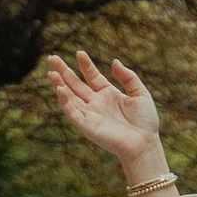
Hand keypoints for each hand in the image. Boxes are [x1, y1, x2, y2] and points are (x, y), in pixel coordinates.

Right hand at [47, 50, 163, 182]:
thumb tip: (114, 61)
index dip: (85, 65)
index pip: (92, 76)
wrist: (144, 143)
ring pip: (70, 96)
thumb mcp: (140, 93)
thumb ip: (128, 77)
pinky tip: (60, 88)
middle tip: (51, 57)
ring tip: (51, 72)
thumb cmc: (145, 121)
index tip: (79, 52)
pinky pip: (72, 111)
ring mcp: (90, 114)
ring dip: (60, 84)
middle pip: (76, 84)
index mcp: (108, 94)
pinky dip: (64, 101)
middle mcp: (96, 103)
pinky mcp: (86, 125)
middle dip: (63, 71)